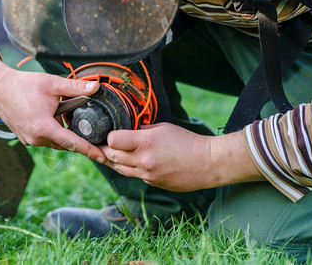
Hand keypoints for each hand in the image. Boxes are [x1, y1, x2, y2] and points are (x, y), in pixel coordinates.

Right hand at [0, 44, 106, 161]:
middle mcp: (36, 138)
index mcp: (44, 128)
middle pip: (65, 144)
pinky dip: (54, 134)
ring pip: (55, 142)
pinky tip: (58, 121)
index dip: (90, 150)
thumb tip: (97, 86)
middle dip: (80, 142)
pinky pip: (45, 140)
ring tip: (75, 124)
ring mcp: (29, 140)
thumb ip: (75, 87)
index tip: (103, 157)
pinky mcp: (25, 138)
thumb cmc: (23, 85)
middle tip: (97, 140)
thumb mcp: (52, 84)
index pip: (72, 143)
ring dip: (65, 136)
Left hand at [99, 122, 263, 191]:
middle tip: (103, 145)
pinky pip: (134, 175)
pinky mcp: (152, 183)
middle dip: (106, 150)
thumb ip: (143, 130)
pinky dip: (130, 168)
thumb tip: (128, 130)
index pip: (113, 140)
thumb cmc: (187, 141)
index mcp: (146, 142)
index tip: (112, 134)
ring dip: (114, 162)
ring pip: (119, 169)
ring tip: (111, 154)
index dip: (110, 137)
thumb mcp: (163, 128)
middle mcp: (143, 160)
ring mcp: (147, 175)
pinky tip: (133, 162)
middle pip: (112, 156)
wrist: (207, 163)